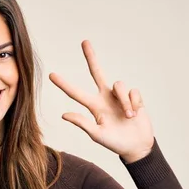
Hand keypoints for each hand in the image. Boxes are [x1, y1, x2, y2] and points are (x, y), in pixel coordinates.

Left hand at [49, 40, 153, 162]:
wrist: (137, 147)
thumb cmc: (115, 143)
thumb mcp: (97, 135)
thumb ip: (82, 123)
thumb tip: (63, 115)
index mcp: (93, 106)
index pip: (75, 93)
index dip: (64, 84)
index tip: (51, 75)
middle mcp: (105, 97)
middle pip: (97, 72)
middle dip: (91, 57)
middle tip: (84, 42)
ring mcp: (119, 96)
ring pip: (119, 84)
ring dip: (125, 102)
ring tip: (128, 116)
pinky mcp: (134, 96)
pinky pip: (133, 91)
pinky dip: (134, 103)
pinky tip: (136, 113)